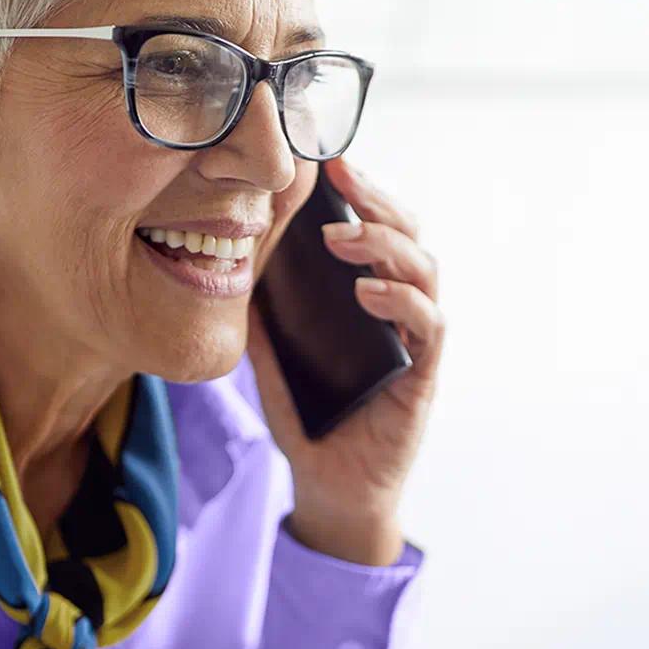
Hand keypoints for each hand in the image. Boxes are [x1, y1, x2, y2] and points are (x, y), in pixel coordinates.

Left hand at [245, 156, 441, 565]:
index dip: (358, 192)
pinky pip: (426, 326)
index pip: (374, 227)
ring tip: (341, 238)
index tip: (327, 162)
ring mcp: (415, 339)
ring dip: (385, 244)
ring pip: (423, 270)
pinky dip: (400, 302)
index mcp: (368, 293)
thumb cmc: (309, 416)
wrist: (330, 486)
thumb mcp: (269, 353)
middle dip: (376, 200)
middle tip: (341, 177)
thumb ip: (259, 311)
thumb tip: (221, 260)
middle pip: (407, 234)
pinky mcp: (422, 375)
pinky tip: (366, 292)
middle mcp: (399, 308)